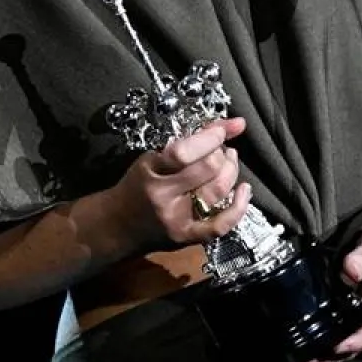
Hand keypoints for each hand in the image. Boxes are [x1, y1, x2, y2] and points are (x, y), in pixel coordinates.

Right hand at [112, 116, 252, 249]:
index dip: (210, 139)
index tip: (220, 131)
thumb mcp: (151, 158)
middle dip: (221, 153)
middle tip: (220, 148)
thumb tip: (234, 124)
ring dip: (231, 170)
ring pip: (217, 191)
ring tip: (229, 159)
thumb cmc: (136, 186)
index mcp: (151, 172)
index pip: (184, 153)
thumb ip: (187, 142)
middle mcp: (164, 197)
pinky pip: (220, 225)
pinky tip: (244, 190)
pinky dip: (239, 207)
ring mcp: (178, 219)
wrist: (117, 226)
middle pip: (207, 170)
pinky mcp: (187, 237)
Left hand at [294, 232, 361, 361]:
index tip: (341, 345)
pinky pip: (331, 338)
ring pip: (341, 348)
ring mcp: (354, 321)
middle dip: (332, 358)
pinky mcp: (341, 320)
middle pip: (354, 345)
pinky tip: (299, 355)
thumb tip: (350, 270)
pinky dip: (317, 349)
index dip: (360, 339)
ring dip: (321, 359)